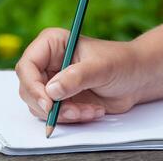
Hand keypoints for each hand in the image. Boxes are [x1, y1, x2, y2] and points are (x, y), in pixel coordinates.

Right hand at [15, 28, 143, 122]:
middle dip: (50, 106)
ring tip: (89, 110)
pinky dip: (71, 118)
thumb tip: (50, 91)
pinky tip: (91, 111)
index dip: (32, 86)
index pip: (27, 65)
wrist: (136, 79)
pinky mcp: (60, 99)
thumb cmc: (121, 63)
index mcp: (52, 44)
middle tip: (73, 112)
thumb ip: (76, 77)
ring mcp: (53, 82)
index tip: (48, 104)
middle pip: (28, 89)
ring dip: (64, 114)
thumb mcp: (101, 68)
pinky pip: (54, 114)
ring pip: (40, 105)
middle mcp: (48, 63)